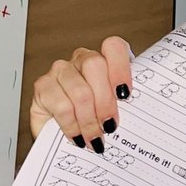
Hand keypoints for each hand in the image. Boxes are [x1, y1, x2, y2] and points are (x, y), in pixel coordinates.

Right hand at [29, 36, 133, 150]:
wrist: (62, 139)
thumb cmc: (96, 123)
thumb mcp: (117, 113)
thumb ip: (128, 107)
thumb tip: (142, 117)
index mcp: (106, 61)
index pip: (113, 47)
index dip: (120, 67)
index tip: (125, 94)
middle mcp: (82, 60)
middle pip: (95, 65)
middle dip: (105, 102)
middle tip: (110, 126)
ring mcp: (61, 70)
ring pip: (80, 90)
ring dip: (90, 121)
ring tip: (95, 139)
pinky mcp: (43, 86)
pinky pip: (61, 106)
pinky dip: (72, 126)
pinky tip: (77, 137)